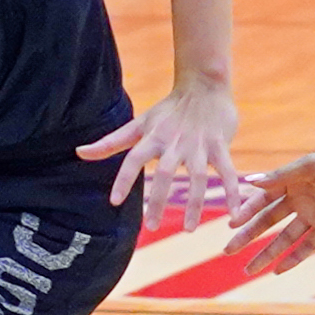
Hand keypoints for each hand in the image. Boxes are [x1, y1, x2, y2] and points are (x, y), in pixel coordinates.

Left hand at [77, 79, 239, 228]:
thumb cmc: (168, 109)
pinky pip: (227, 172)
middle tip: (150, 226)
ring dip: (195, 204)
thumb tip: (79, 152)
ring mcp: (199, 145)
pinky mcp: (220, 145)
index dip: (124, 179)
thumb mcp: (139, 125)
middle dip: (158, 200)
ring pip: (198, 178)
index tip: (114, 202)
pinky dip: (233, 193)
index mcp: (153, 137)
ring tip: (189, 230)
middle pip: (166, 174)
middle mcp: (175, 142)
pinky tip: (235, 214)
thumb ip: (110, 142)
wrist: (204, 85)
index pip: (133, 159)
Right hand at [223, 144, 314, 273]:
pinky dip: (294, 258)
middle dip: (247, 236)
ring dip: (267, 254)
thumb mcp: (310, 166)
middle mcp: (298, 200)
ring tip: (249, 270)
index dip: (246, 212)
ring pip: (283, 239)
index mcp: (291, 181)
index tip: (231, 224)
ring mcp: (313, 215)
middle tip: (227, 250)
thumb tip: (249, 183)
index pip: (262, 200)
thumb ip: (281, 176)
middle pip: (267, 222)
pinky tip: (278, 270)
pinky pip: (308, 246)